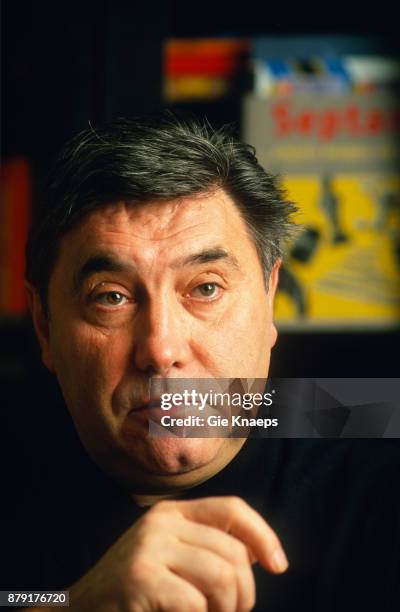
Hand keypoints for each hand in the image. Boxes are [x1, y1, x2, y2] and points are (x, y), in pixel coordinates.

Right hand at [68, 496, 287, 611]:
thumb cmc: (135, 594)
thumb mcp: (171, 558)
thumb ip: (207, 548)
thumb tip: (258, 551)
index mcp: (171, 513)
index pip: (232, 509)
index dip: (263, 535)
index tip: (279, 565)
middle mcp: (160, 522)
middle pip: (233, 552)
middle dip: (243, 593)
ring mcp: (148, 547)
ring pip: (222, 577)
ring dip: (225, 611)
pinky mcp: (140, 578)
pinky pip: (195, 604)